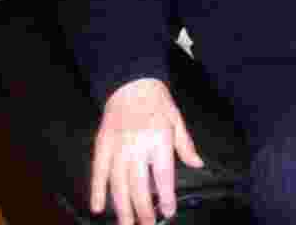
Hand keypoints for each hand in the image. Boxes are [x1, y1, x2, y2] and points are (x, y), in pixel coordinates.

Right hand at [91, 78, 202, 224]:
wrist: (130, 83)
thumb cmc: (157, 102)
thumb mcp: (176, 120)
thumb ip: (185, 145)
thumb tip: (198, 164)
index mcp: (159, 139)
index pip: (163, 175)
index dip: (166, 196)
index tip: (169, 212)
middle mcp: (137, 146)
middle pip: (139, 185)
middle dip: (143, 210)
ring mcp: (117, 147)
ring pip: (118, 184)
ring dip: (122, 208)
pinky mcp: (101, 146)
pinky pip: (98, 172)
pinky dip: (97, 191)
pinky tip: (98, 207)